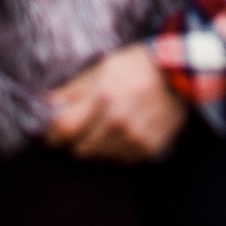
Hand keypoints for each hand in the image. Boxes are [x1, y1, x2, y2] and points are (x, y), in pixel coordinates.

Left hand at [44, 43, 185, 162]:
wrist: (182, 74)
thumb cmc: (137, 66)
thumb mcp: (102, 68)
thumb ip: (72, 90)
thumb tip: (44, 105)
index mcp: (102, 98)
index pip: (64, 128)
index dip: (52, 134)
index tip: (49, 134)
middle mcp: (117, 123)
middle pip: (79, 149)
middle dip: (75, 140)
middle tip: (80, 128)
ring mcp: (134, 138)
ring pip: (100, 157)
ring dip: (96, 146)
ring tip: (105, 127)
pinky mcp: (149, 149)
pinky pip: (121, 160)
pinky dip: (117, 150)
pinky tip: (123, 132)